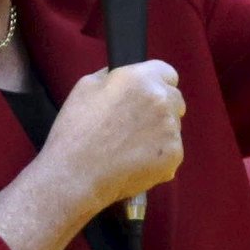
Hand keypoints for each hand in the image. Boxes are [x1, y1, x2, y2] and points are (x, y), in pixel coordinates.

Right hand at [43, 61, 185, 215]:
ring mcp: (171, 129)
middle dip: (160, 109)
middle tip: (135, 125)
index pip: (168, 73)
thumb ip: (114, 76)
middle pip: (174, 100)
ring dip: (159, 133)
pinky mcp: (174, 156)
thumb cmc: (75, 131)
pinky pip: (171, 151)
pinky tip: (134, 162)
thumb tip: (127, 75)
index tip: (145, 97)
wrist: (75, 176)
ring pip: (173, 127)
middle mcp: (162, 100)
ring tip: (129, 147)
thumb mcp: (86, 86)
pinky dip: (158, 157)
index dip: (156, 84)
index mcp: (142, 79)